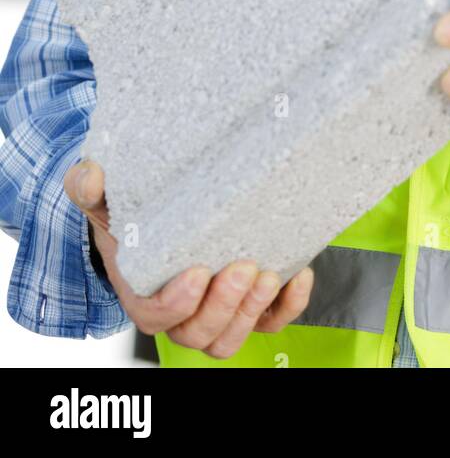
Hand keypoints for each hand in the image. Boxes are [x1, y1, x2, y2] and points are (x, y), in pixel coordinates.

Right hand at [64, 159, 313, 358]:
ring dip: (252, 311)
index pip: (154, 316)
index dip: (177, 303)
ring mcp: (215, 311)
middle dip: (224, 305)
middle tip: (242, 266)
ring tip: (267, 273)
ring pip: (231, 336)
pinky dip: (287, 306)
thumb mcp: (104, 196)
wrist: (159, 213)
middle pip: (199, 333)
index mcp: (140, 292)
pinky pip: (272, 321)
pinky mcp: (248, 303)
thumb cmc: (130, 212)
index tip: (198, 271)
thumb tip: (89, 178)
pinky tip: (298, 274)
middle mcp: (179, 312)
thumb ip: (88, 186)